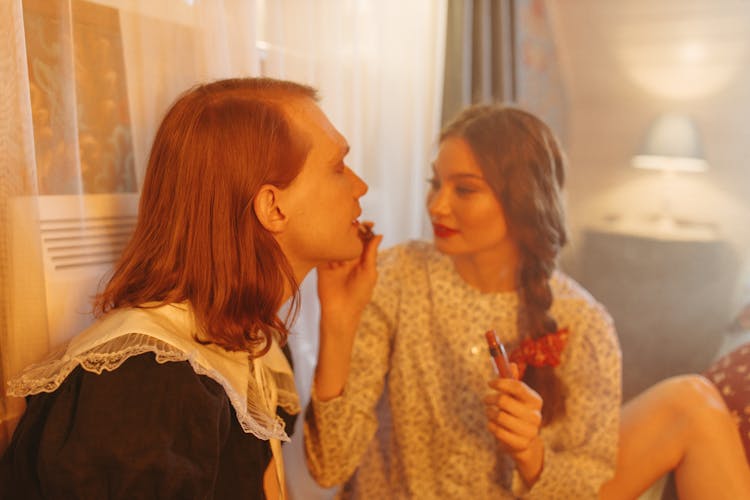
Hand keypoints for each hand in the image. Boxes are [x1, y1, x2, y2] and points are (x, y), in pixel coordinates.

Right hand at [317, 223, 381, 324]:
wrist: (340, 312)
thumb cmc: (359, 295)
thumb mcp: (369, 273)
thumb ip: (371, 253)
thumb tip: (378, 235)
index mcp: (361, 259)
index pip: (363, 240)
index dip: (365, 230)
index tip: (367, 222)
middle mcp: (348, 258)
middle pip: (349, 238)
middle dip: (351, 230)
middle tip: (351, 223)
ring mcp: (334, 261)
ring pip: (336, 243)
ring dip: (337, 236)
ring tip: (340, 231)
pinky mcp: (322, 265)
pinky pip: (323, 251)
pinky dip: (325, 244)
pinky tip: (328, 240)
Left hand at [484, 364, 544, 484]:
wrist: (523, 441)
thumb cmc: (516, 412)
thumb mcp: (515, 396)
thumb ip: (512, 381)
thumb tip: (511, 363)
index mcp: (535, 400)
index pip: (518, 387)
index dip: (501, 383)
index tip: (489, 383)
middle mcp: (536, 415)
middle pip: (504, 401)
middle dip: (490, 398)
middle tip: (486, 399)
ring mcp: (530, 431)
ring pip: (499, 416)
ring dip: (489, 412)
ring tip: (489, 412)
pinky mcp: (520, 443)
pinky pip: (497, 430)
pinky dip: (491, 425)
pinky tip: (492, 424)